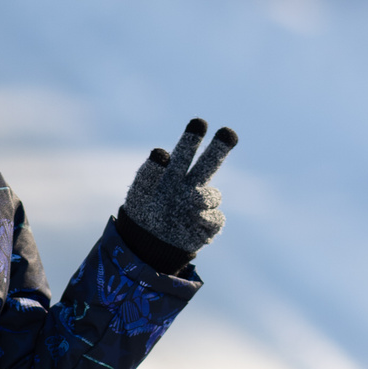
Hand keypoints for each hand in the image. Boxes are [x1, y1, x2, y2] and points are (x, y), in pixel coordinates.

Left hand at [120, 118, 237, 260]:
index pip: (186, 151)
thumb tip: (161, 153)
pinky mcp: (207, 225)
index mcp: (175, 173)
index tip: (200, 122)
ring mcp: (201, 205)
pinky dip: (206, 219)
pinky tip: (194, 221)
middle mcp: (191, 185)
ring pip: (213, 195)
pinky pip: (215, 218)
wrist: (144, 246)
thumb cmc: (141, 214)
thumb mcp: (139, 193)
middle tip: (228, 132)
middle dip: (219, 147)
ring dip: (204, 198)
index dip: (193, 137)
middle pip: (210, 163)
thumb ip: (148, 173)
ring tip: (191, 203)